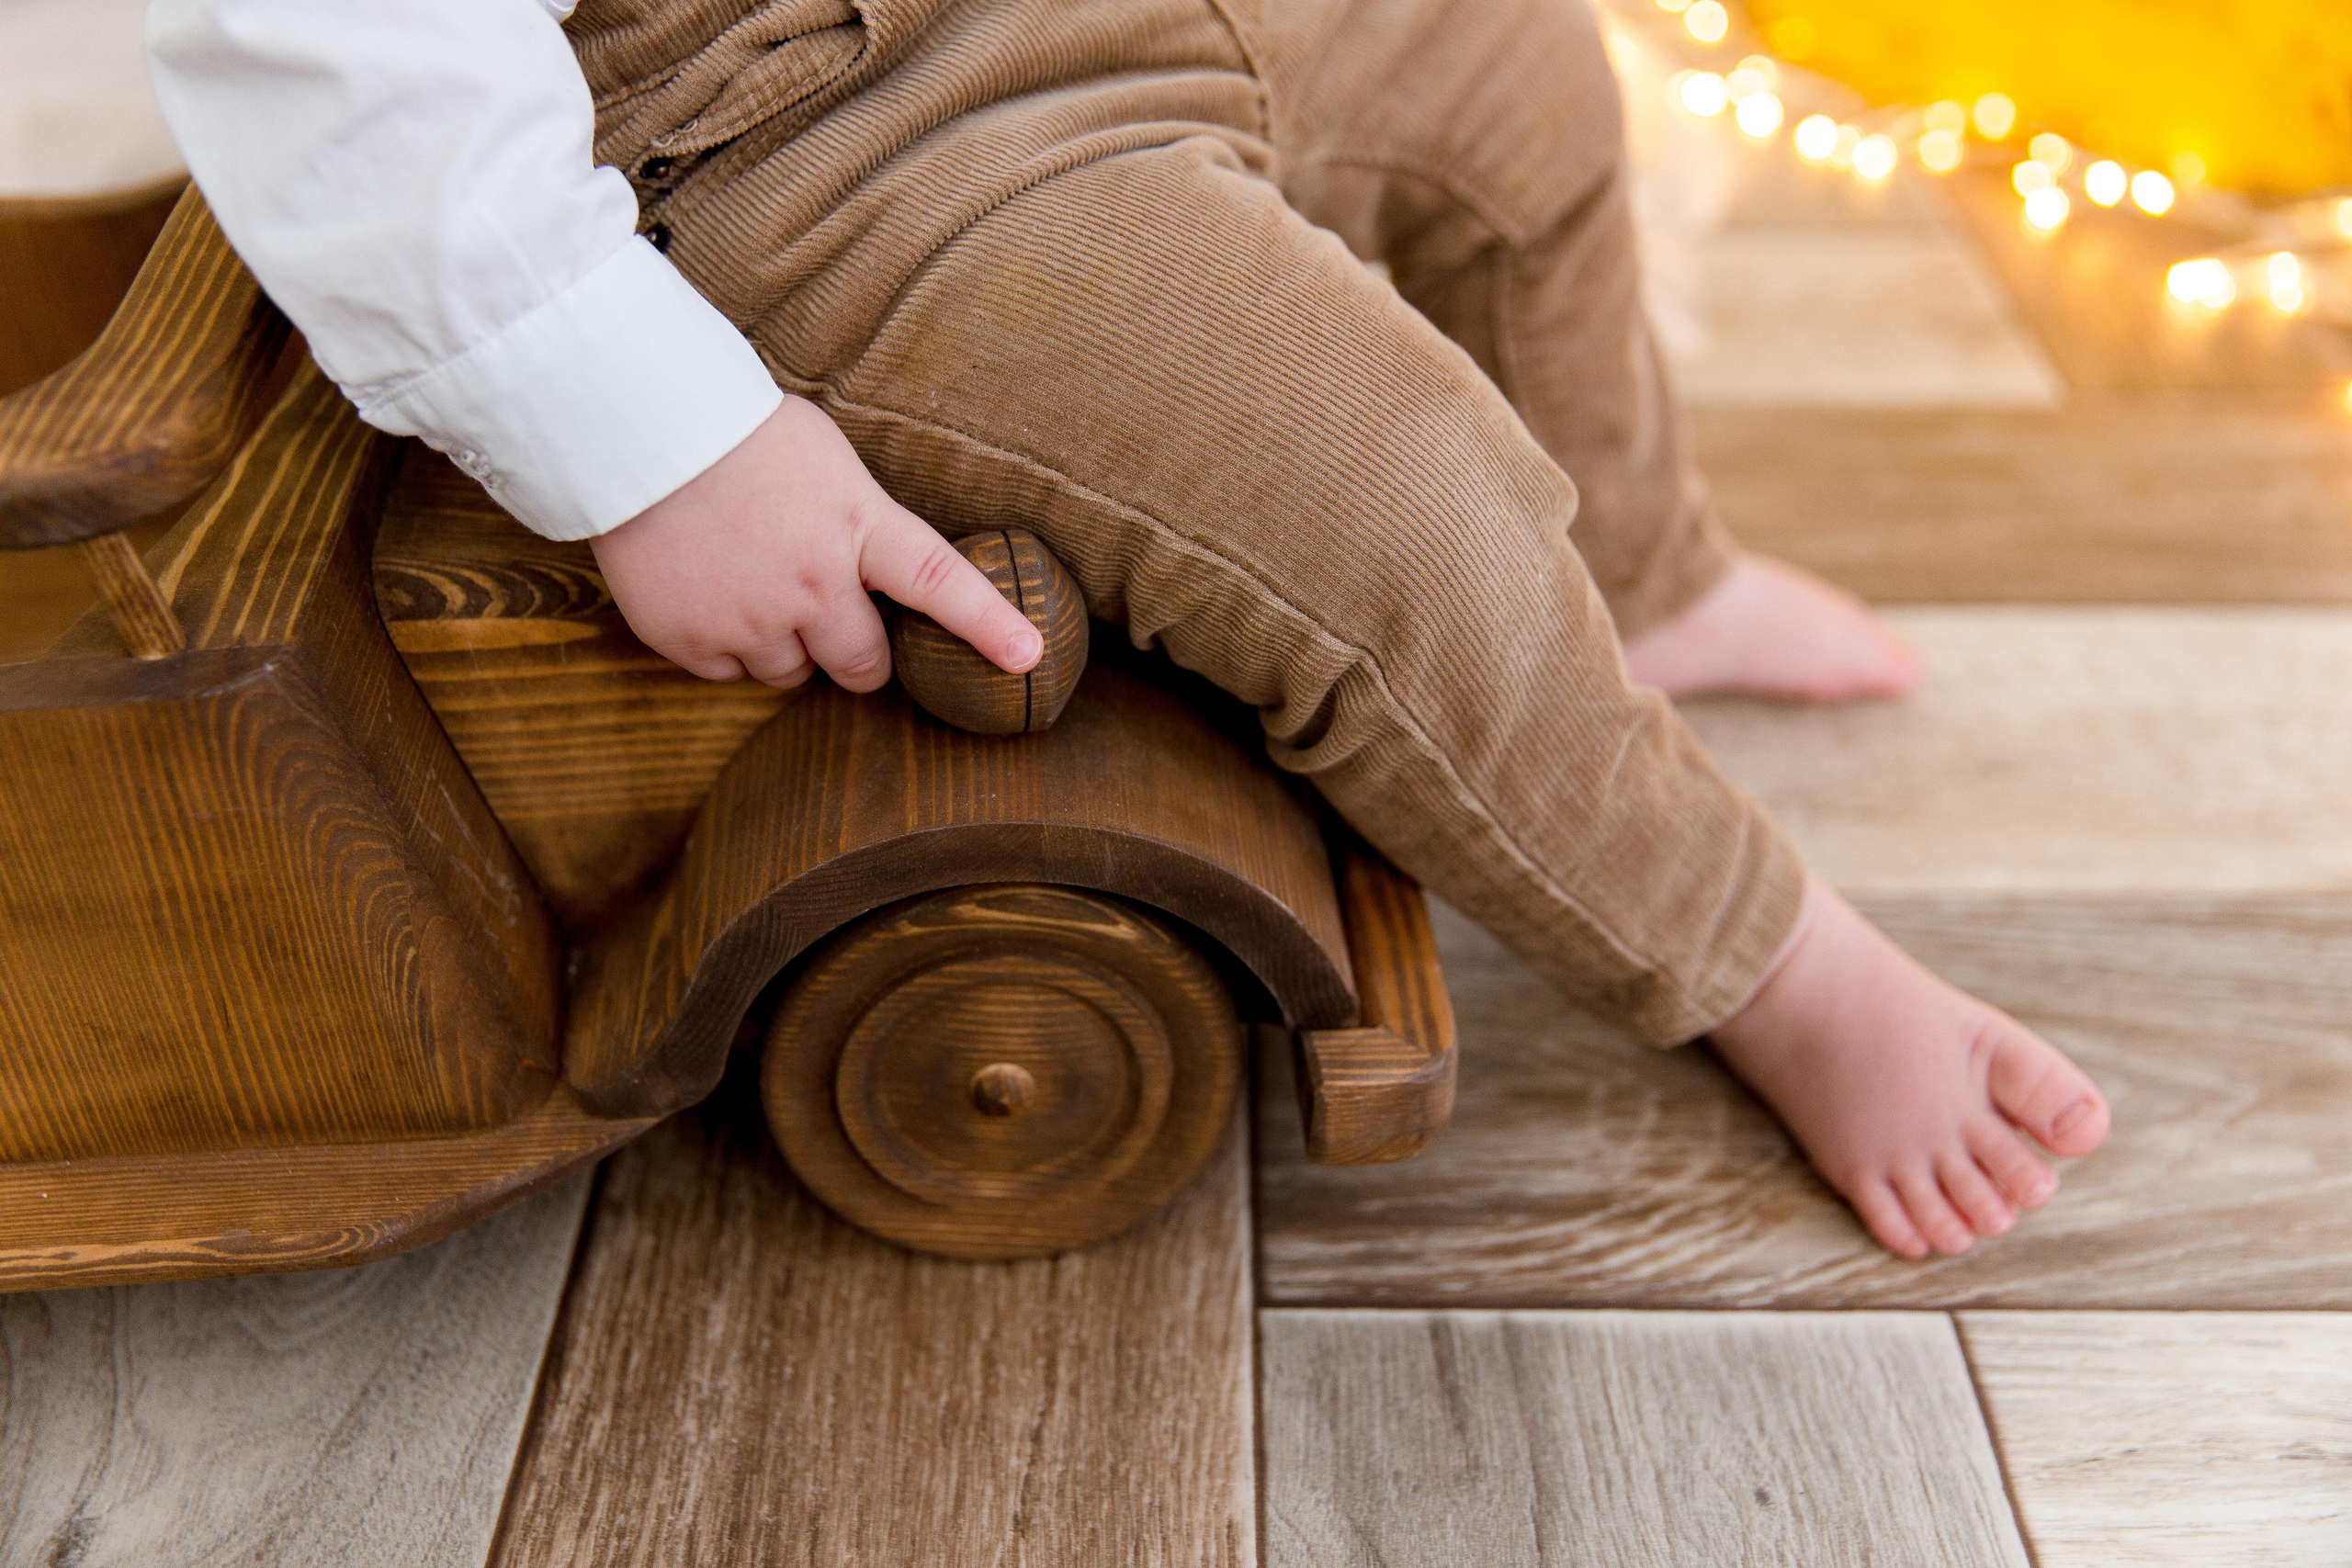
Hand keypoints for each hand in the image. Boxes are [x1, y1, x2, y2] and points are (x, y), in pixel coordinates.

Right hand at [588, 396, 1042, 688]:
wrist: (635, 425)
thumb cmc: (740, 432)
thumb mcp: (828, 461)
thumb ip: (862, 521)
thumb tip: (886, 577)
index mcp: (857, 526)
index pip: (938, 583)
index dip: (988, 624)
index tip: (1029, 656)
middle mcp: (812, 582)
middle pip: (863, 664)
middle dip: (858, 655)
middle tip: (834, 619)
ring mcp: (750, 617)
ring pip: (793, 675)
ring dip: (786, 646)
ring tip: (752, 581)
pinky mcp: (692, 639)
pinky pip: (729, 674)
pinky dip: (725, 645)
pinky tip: (709, 589)